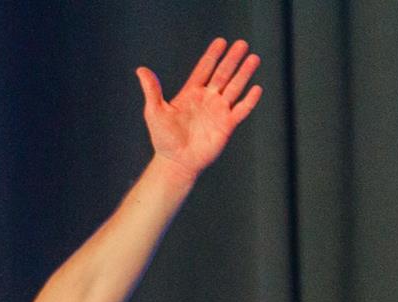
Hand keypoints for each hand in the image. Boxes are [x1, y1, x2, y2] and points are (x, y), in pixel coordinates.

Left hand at [135, 37, 262, 180]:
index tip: (221, 41)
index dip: (212, 55)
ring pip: (235, 88)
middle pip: (223, 74)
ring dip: (244, 74)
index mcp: (191, 93)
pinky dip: (249, 101)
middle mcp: (207, 99)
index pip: (204, 69)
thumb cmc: (164, 139)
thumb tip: (141, 70)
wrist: (176, 162)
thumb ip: (152, 90)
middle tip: (242, 43)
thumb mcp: (155, 112)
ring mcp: (218, 111)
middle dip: (232, 59)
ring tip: (254, 58)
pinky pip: (241, 110)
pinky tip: (256, 88)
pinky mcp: (227, 126)